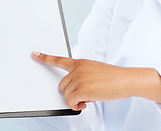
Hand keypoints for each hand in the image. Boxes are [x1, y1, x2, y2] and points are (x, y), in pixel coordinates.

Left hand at [31, 52, 160, 109]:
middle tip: (85, 95)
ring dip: (75, 99)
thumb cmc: (114, 77)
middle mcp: (77, 69)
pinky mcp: (81, 89)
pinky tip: (86, 104)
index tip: (35, 54)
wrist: (126, 80)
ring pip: (65, 94)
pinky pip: (70, 102)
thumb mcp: (95, 70)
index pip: (59, 60)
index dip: (45, 58)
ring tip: (89, 98)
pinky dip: (76, 106)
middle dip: (71, 92)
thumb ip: (82, 75)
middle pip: (62, 85)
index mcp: (80, 62)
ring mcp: (79, 78)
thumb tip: (74, 90)